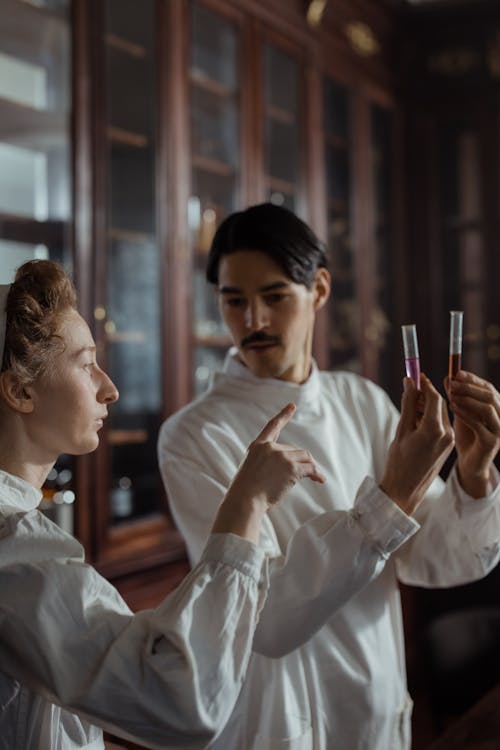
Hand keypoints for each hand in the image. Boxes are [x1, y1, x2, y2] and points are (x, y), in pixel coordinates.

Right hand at [211, 403, 325, 542]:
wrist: (244, 500)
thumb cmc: (246, 493)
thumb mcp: (251, 470)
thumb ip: (267, 464)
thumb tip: (292, 469)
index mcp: (257, 446)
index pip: (273, 426)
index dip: (283, 415)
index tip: (292, 405)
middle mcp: (270, 448)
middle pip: (294, 450)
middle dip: (299, 463)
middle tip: (305, 478)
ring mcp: (281, 457)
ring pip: (305, 457)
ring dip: (310, 467)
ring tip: (317, 478)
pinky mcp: (291, 468)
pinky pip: (310, 468)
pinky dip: (317, 474)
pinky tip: (321, 480)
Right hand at [380, 374, 453, 514]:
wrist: (406, 489)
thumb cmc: (399, 461)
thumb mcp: (401, 430)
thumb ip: (408, 405)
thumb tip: (410, 382)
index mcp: (434, 430)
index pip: (433, 397)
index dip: (424, 384)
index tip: (414, 375)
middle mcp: (446, 434)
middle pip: (438, 404)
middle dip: (425, 394)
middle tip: (409, 388)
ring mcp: (449, 440)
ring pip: (440, 413)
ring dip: (426, 405)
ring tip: (409, 406)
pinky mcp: (448, 445)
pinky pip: (440, 423)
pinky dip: (429, 417)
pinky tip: (415, 419)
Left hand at [446, 370, 499, 496]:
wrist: (470, 463)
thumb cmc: (467, 436)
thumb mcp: (462, 412)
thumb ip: (457, 397)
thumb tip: (448, 378)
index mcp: (497, 408)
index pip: (488, 388)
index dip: (473, 379)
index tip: (456, 373)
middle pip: (490, 396)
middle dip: (470, 387)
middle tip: (452, 383)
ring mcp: (499, 430)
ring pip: (487, 409)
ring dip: (468, 399)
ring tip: (451, 395)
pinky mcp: (492, 442)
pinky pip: (479, 425)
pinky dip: (465, 414)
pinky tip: (452, 408)